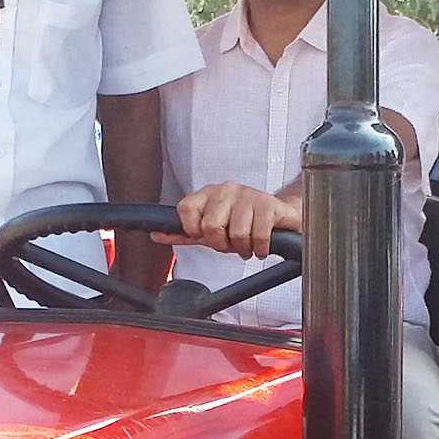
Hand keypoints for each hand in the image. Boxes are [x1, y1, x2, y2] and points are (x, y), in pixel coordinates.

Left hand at [158, 182, 297, 258]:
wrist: (281, 217)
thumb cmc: (244, 223)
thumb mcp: (211, 229)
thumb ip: (185, 233)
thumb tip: (157, 234)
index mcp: (209, 194)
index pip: (185, 209)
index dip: (193, 230)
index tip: (205, 236)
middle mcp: (227, 190)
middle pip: (211, 227)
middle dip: (222, 244)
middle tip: (232, 243)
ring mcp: (249, 195)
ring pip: (236, 234)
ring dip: (244, 248)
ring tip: (249, 243)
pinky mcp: (269, 204)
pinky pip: (258, 236)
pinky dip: (260, 248)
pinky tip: (262, 245)